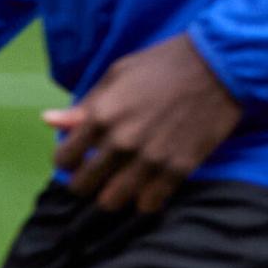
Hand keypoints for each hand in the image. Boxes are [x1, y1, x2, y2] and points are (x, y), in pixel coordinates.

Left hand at [45, 33, 240, 212]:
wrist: (218, 64)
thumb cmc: (164, 64)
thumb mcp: (116, 75)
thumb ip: (84, 106)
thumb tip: (49, 120)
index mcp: (101, 116)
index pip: (64, 160)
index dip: (66, 162)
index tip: (76, 160)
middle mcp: (121, 142)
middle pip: (84, 186)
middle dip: (85, 183)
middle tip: (97, 175)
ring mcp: (151, 158)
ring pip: (114, 201)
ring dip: (112, 196)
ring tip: (119, 184)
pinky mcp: (180, 167)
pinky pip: (151, 203)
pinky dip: (145, 201)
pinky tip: (147, 189)